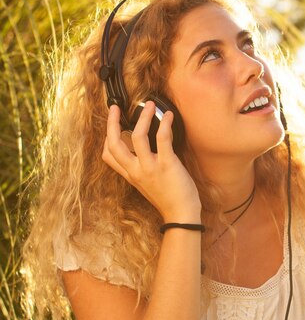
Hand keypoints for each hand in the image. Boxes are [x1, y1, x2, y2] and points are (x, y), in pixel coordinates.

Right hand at [102, 102, 200, 221]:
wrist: (181, 214)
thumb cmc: (169, 199)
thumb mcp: (148, 185)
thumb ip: (142, 169)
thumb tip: (147, 148)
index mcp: (131, 175)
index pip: (108, 155)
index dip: (107, 137)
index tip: (112, 124)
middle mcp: (136, 171)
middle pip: (114, 144)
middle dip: (112, 123)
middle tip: (116, 108)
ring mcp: (150, 167)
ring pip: (138, 136)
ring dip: (143, 117)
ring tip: (149, 105)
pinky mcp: (167, 164)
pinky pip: (162, 138)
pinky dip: (164, 124)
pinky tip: (169, 116)